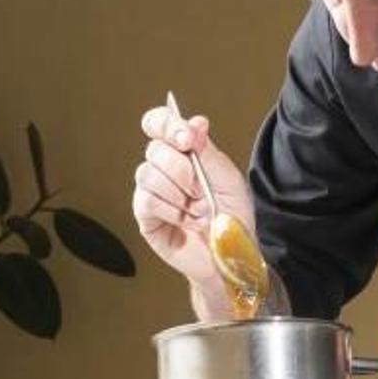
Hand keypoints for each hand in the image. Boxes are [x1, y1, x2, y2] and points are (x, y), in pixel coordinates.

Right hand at [133, 105, 254, 320]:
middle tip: (201, 190)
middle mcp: (164, 169)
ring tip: (197, 210)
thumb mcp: (228, 179)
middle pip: (154, 149)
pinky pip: (146, 201)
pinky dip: (171, 211)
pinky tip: (186, 221)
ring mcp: (152, 191)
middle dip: (182, 169)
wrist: (230, 256)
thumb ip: (208, 151)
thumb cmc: (232, 218)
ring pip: (148, 174)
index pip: (159, 124)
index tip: (186, 138)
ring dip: (179, 194)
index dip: (167, 125)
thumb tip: (195, 122)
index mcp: (184, 153)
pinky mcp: (145, 216)